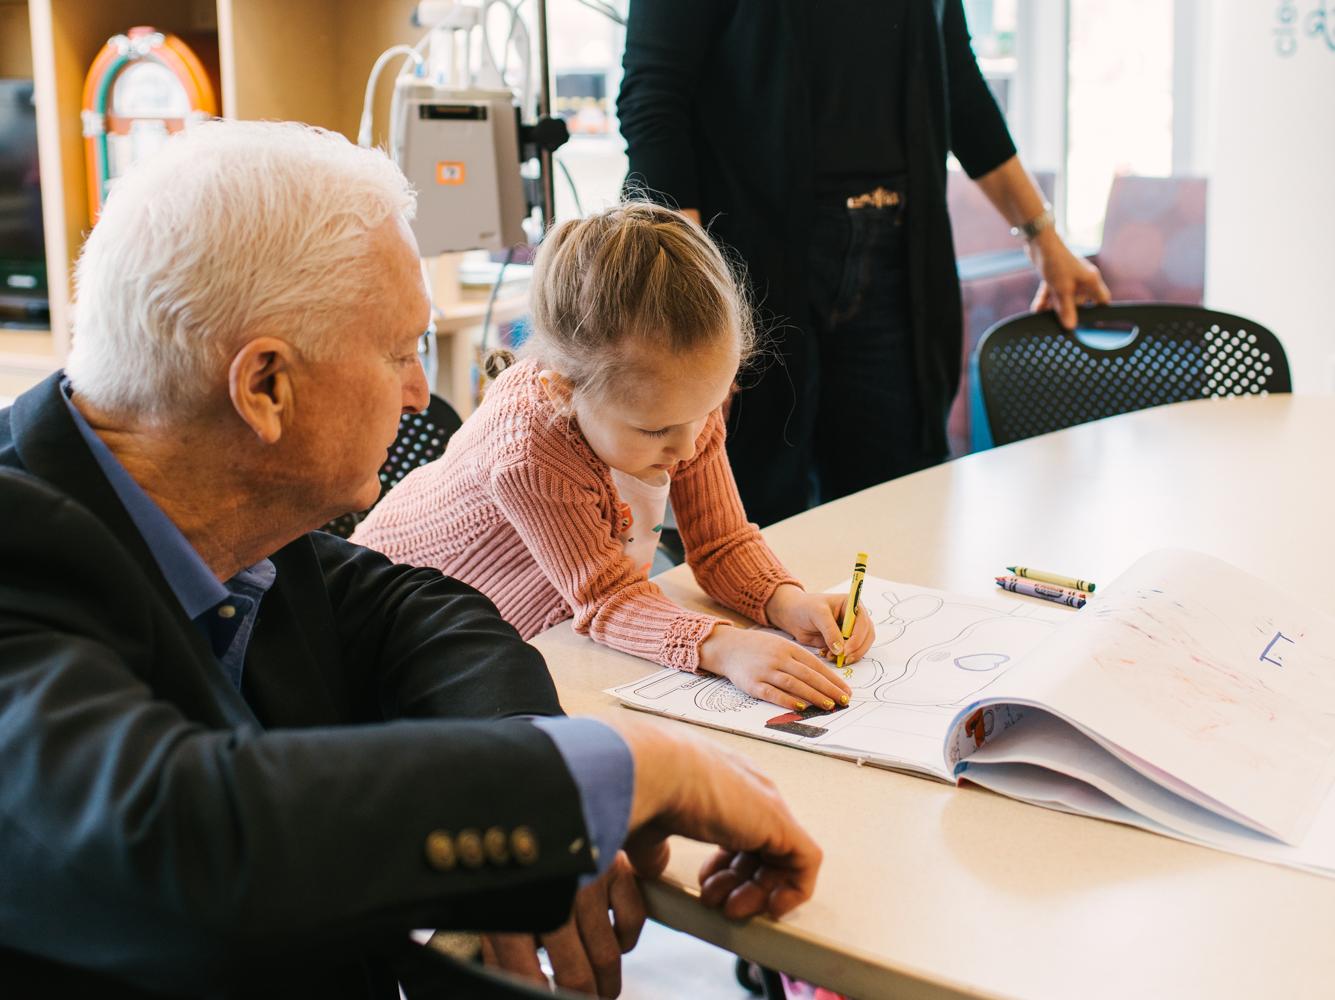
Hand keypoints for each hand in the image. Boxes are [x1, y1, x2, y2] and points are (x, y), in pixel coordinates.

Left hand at [480, 850, 644, 996]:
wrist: (530, 806)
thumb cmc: (508, 862)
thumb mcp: (493, 906)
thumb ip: (502, 952)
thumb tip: (521, 989)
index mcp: (515, 909)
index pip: (530, 980)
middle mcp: (555, 895)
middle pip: (578, 974)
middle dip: (584, 997)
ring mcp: (588, 879)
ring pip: (608, 955)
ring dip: (607, 983)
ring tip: (603, 990)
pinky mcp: (615, 866)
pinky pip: (631, 921)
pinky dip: (625, 939)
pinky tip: (613, 942)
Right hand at [608, 715, 821, 920]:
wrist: (654, 768)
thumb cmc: (644, 787)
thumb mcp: (650, 826)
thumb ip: (657, 847)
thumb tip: (655, 866)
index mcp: (722, 782)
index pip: (738, 827)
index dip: (724, 863)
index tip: (704, 881)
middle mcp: (749, 789)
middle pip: (760, 845)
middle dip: (738, 882)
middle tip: (715, 901)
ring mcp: (767, 804)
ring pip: (781, 857)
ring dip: (758, 892)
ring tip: (733, 908)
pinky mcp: (782, 822)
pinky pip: (806, 861)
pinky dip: (794, 890)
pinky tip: (770, 906)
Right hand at [699, 623, 850, 710]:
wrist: (728, 647)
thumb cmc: (759, 648)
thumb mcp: (781, 645)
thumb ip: (799, 659)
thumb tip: (823, 678)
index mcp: (789, 648)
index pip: (816, 665)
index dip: (833, 679)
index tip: (846, 691)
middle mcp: (779, 658)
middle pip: (808, 675)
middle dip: (828, 689)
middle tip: (843, 701)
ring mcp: (765, 671)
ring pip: (794, 684)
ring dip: (813, 696)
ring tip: (828, 705)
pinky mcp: (753, 684)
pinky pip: (773, 693)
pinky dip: (787, 700)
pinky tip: (801, 707)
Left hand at [765, 584, 874, 666]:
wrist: (794, 616)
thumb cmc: (806, 608)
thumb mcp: (818, 614)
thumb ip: (830, 630)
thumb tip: (840, 649)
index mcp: (853, 605)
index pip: (863, 623)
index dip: (857, 637)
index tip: (846, 649)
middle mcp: (855, 619)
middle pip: (867, 637)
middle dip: (856, 649)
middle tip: (843, 658)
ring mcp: (851, 632)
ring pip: (860, 647)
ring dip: (850, 655)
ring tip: (832, 657)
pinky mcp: (844, 643)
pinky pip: (849, 653)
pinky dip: (841, 658)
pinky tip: (828, 656)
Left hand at [1028, 229, 1111, 328]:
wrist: (1040, 242)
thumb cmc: (1057, 262)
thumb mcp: (1062, 290)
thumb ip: (1066, 309)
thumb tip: (1070, 326)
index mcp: (1091, 281)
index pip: (1102, 299)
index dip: (1098, 311)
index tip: (1091, 323)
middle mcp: (1083, 279)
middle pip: (1080, 302)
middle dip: (1069, 311)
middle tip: (1059, 320)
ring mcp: (1069, 277)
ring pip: (1064, 297)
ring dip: (1054, 307)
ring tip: (1044, 316)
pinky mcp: (1056, 276)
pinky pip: (1053, 292)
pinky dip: (1046, 299)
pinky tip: (1036, 309)